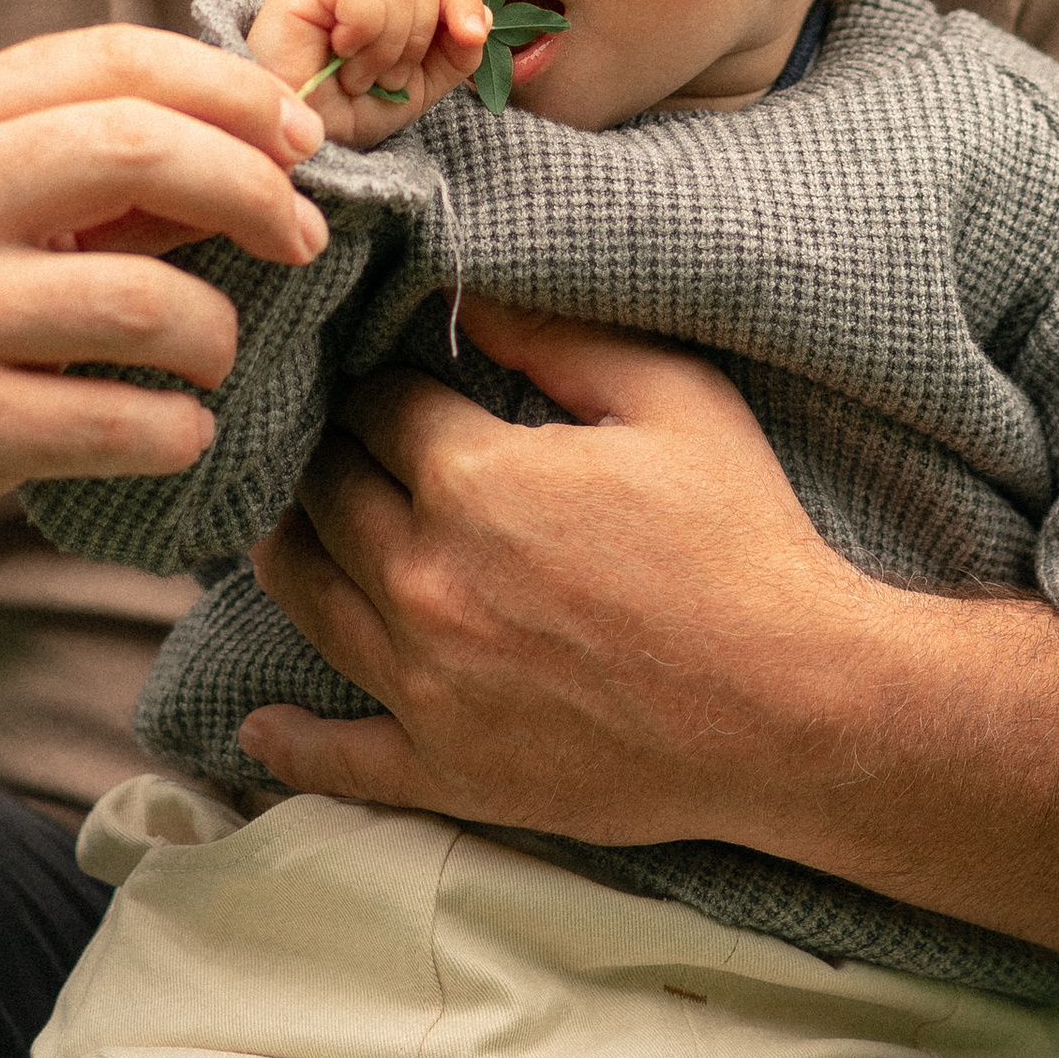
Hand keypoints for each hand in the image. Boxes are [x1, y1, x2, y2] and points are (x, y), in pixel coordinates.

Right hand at [0, 25, 328, 583]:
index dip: (229, 90)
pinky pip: (117, 421)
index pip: (112, 59)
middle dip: (252, 189)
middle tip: (303, 237)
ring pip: (144, 299)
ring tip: (212, 356)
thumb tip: (258, 148)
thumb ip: (92, 168)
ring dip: (215, 333)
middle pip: (137, 148)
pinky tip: (176, 430)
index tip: (301, 137)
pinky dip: (176, 429)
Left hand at [237, 296, 876, 838]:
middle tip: (330, 440)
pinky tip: (259, 722)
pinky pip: (336, 759)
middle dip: (325, 454)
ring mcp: (426, 683)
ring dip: (288, 553)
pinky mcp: (447, 769)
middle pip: (324, 494)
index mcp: (473, 479)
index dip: (380, 383)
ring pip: (306, 598)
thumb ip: (556, 335)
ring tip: (288, 528)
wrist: (799, 707)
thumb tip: (465, 288)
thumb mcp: (671, 398)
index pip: (374, 406)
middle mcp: (426, 578)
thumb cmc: (744, 540)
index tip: (387, 378)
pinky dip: (289, 741)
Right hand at [250, 0, 490, 149]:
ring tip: (357, 76)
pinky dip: (364, 36)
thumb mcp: (417, 88)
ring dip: (387, 49)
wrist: (299, 147)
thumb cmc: (344, 115)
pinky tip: (339, 56)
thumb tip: (483, 18)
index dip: (462, 3)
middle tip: (383, 79)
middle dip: (416, 43)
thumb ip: (455, 53)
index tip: (473, 36)